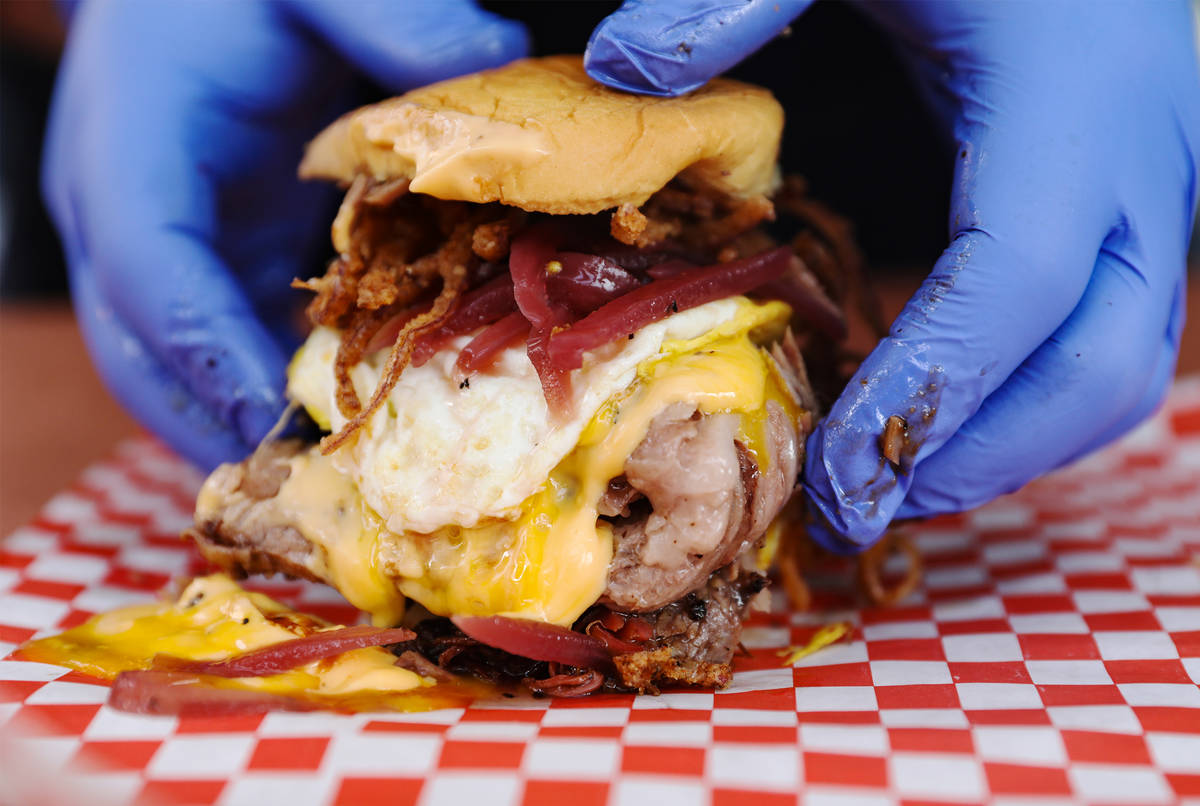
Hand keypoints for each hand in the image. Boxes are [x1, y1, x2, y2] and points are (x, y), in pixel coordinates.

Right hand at [44, 0, 526, 468]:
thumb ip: (386, 21)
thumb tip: (496, 68)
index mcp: (130, 150)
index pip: (151, 268)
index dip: (208, 349)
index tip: (272, 411)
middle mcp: (123, 213)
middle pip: (142, 347)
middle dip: (212, 420)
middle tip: (300, 489)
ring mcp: (157, 242)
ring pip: (174, 361)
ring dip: (241, 419)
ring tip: (322, 479)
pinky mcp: (197, 253)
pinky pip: (217, 336)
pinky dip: (266, 379)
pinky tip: (338, 406)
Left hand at [586, 1, 1198, 549]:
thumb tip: (616, 68)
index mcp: (1072, 106)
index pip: (1020, 280)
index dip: (932, 384)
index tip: (836, 471)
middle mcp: (1140, 169)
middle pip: (1099, 371)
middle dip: (980, 458)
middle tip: (857, 508)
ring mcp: (1154, 197)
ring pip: (1112, 373)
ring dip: (1004, 448)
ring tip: (885, 480)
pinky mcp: (1136, 212)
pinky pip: (1104, 341)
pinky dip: (1022, 401)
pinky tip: (934, 409)